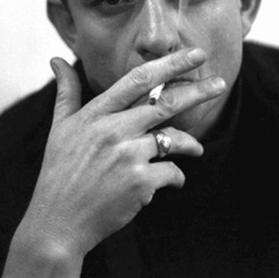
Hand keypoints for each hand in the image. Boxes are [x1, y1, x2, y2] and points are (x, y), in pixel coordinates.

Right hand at [19, 48, 225, 257]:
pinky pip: (172, 172)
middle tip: (221, 83)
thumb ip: (66, 92)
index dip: (171, 63)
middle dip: (198, 90)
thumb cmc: (59, 173)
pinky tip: (174, 181)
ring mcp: (127, 156)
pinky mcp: (139, 182)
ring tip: (197, 150)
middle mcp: (113, 131)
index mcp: (95, 114)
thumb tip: (57, 60)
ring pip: (174, 139)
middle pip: (165, 103)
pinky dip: (177, 176)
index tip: (195, 54)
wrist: (57, 224)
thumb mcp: (59, 128)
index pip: (138, 80)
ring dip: (192, 145)